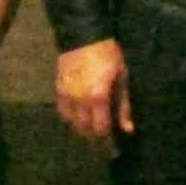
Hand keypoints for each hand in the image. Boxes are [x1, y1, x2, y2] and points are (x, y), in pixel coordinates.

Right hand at [55, 38, 133, 156]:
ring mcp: (66, 95)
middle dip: (96, 141)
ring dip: (83, 132)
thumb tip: (128, 129)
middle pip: (85, 130)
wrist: (83, 32)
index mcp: (97, 97)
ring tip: (93, 135)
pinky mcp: (58, 88)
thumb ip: (123, 105)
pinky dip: (70, 119)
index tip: (114, 151)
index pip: (101, 130)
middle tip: (105, 148)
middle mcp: (79, 100)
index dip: (107, 143)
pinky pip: (62, 111)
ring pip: (72, 123)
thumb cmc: (108, 54)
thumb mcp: (122, 77)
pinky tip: (78, 120)